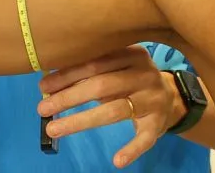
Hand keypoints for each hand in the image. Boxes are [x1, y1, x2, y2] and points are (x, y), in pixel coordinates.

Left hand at [37, 45, 183, 168]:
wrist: (171, 97)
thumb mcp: (118, 67)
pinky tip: (117, 160)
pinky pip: (144, 138)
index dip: (68, 74)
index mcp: (133, 55)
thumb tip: (49, 80)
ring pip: (115, 110)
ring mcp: (154, 99)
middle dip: (69, 97)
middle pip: (102, 85)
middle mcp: (145, 74)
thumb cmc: (133, 80)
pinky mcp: (159, 123)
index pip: (96, 62)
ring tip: (54, 128)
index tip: (43, 85)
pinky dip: (132, 150)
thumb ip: (92, 70)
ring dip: (82, 121)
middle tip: (43, 108)